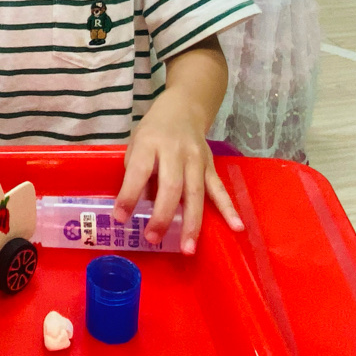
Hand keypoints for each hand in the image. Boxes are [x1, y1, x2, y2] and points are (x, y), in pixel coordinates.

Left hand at [113, 88, 243, 253]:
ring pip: (195, 193)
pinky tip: (236, 227)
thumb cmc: (154, 130)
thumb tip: (140, 206)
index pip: (138, 171)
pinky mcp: (211, 165)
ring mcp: (196, 159)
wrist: (184, 107)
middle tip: (152, 238)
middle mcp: (175, 151)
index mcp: (150, 143)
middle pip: (171, 186)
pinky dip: (228, 209)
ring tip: (188, 249)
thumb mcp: (136, 143)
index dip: (128, 196)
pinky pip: (219, 190)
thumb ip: (137, 171)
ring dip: (192, 223)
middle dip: (161, 215)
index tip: (120, 218)